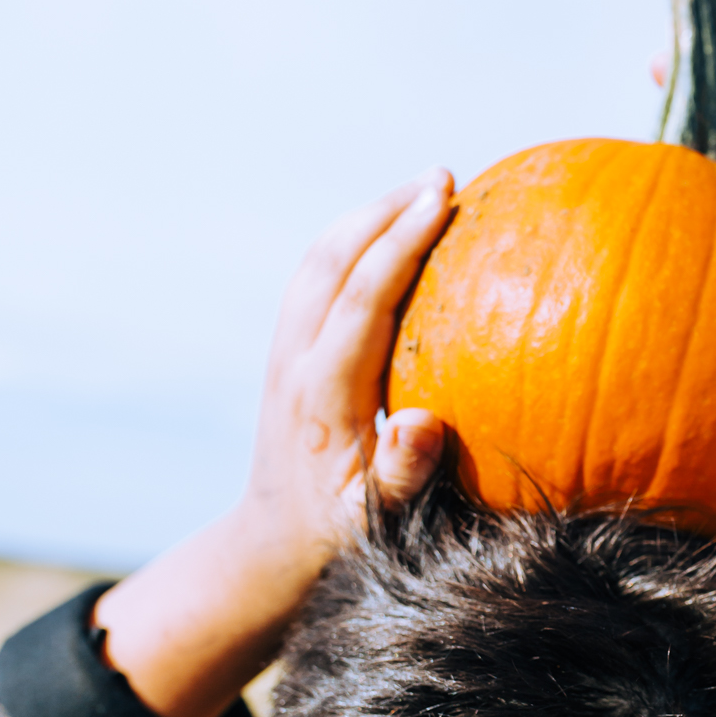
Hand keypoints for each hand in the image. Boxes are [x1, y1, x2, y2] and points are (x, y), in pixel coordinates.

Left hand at [240, 169, 455, 584]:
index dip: (400, 244)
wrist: (273, 540)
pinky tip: (394, 235)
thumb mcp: (374, 520)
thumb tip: (423, 423)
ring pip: (319, 261)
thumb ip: (400, 475)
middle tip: (442, 177)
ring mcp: (285, 352)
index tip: (442, 201)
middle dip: (384, 211)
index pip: (360, 298)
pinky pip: (319, 277)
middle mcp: (295, 361)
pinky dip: (355, 242)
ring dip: (366, 217)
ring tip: (421, 191)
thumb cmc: (340, 534)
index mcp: (321, 394)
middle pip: (332, 261)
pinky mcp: (288, 351)